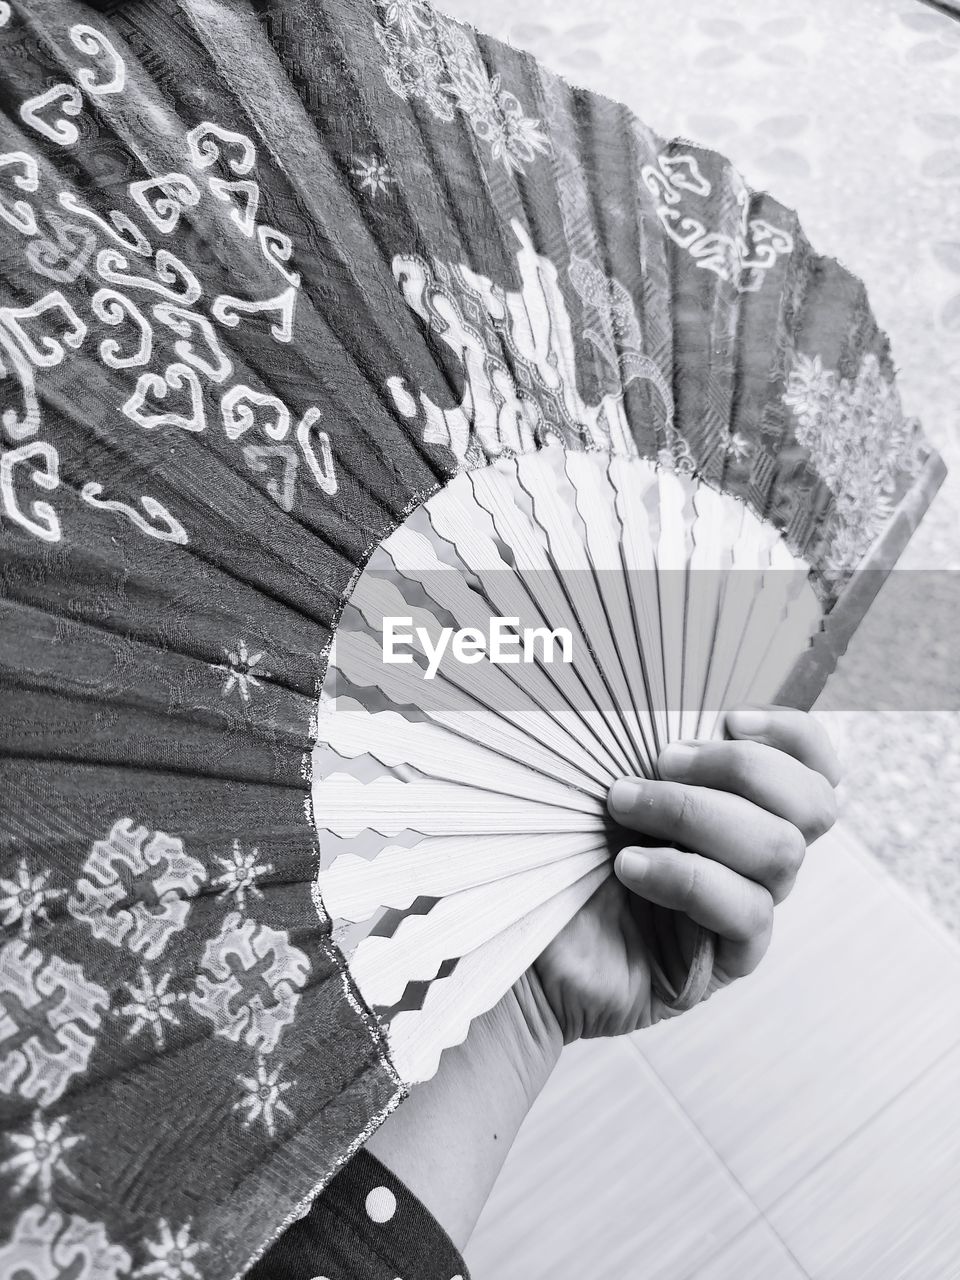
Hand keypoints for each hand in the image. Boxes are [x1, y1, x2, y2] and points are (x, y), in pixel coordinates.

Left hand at [526, 706, 840, 1042]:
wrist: (532, 945)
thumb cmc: (568, 856)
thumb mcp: (606, 786)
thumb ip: (648, 747)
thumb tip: (653, 691)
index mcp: (745, 807)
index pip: (814, 766)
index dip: (792, 735)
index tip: (730, 718)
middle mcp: (759, 857)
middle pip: (813, 804)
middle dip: (740, 768)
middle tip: (660, 761)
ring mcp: (750, 908)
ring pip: (780, 851)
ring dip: (697, 814)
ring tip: (624, 805)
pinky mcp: (730, 958)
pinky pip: (746, 911)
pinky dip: (685, 875)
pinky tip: (629, 866)